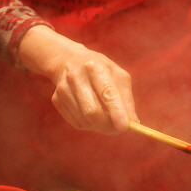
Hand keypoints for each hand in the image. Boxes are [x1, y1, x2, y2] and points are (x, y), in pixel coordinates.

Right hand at [17, 25, 136, 133]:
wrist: (68, 60)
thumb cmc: (101, 70)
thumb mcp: (118, 75)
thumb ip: (127, 99)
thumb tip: (134, 123)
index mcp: (95, 67)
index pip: (107, 93)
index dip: (116, 112)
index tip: (125, 127)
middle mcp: (76, 77)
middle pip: (92, 111)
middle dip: (108, 126)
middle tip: (118, 130)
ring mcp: (63, 89)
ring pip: (84, 120)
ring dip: (99, 126)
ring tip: (107, 119)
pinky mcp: (57, 99)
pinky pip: (76, 122)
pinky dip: (89, 124)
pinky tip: (92, 114)